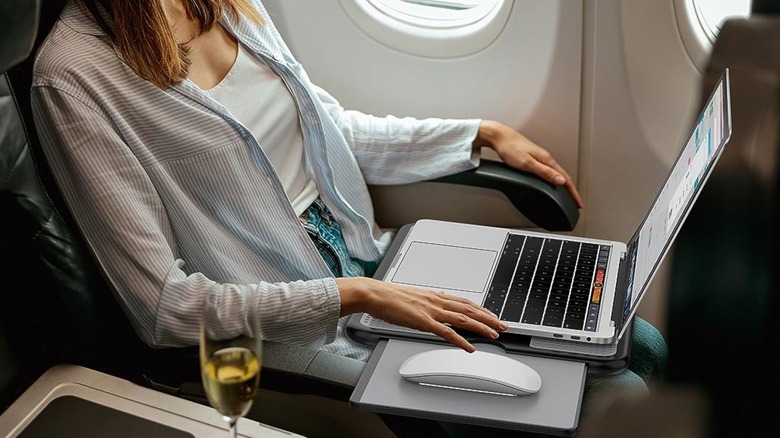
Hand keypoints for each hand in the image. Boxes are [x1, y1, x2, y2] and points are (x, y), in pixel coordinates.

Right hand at [336, 277, 507, 352]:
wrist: (375, 294)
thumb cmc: (388, 297)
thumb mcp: (412, 298)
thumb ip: (425, 303)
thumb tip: (433, 306)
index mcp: (435, 296)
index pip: (465, 302)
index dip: (481, 309)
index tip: (492, 314)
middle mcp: (436, 301)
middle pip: (470, 309)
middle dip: (489, 317)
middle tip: (503, 325)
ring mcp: (431, 311)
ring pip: (463, 319)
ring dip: (482, 327)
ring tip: (495, 334)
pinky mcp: (423, 321)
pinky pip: (447, 332)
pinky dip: (461, 341)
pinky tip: (470, 348)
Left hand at [474, 120, 583, 207]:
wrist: (499, 137)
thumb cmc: (510, 148)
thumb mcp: (527, 163)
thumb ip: (544, 172)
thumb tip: (560, 180)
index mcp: (546, 159)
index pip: (565, 179)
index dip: (573, 192)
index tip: (578, 202)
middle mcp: (545, 158)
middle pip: (563, 176)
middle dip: (571, 190)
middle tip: (575, 201)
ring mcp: (540, 158)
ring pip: (556, 173)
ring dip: (564, 184)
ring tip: (567, 194)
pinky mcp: (533, 158)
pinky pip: (548, 171)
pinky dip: (554, 179)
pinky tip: (551, 182)